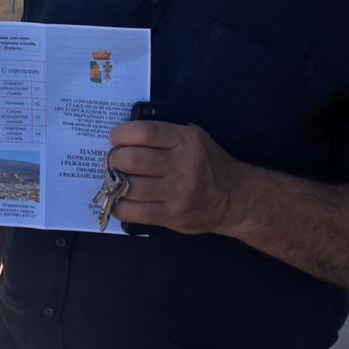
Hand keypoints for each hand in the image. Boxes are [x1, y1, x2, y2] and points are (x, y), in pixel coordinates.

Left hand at [107, 120, 247, 235]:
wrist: (234, 198)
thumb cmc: (208, 163)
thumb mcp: (194, 137)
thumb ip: (165, 134)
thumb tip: (126, 138)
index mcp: (186, 141)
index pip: (145, 132)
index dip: (122, 134)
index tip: (115, 138)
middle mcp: (183, 165)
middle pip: (132, 160)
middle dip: (114, 159)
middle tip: (114, 161)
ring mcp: (177, 193)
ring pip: (130, 187)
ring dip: (114, 183)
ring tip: (116, 180)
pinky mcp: (172, 215)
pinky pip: (134, 212)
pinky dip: (119, 206)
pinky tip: (118, 200)